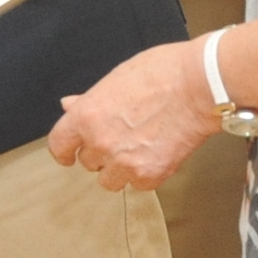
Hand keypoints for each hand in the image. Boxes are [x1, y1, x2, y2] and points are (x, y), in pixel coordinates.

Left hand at [46, 38, 222, 191]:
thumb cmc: (161, 73)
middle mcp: (100, 143)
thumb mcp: (116, 78)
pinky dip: (147, 174)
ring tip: (140, 149)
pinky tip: (158, 153)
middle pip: (88, 163)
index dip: (65, 151)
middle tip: (123, 137)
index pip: (59, 145)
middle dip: (101, 153)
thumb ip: (90, 100)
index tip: (69, 155)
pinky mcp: (150, 176)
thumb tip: (69, 106)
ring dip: (120, 169)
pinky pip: (138, 185)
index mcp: (86, 116)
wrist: (199, 86)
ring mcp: (124, 162)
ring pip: (110, 180)